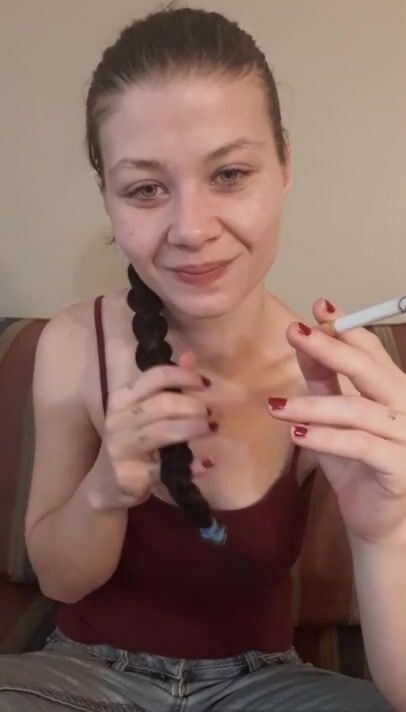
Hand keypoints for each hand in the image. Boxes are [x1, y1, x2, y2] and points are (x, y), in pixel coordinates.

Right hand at [98, 351, 214, 509]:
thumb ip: (168, 384)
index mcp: (123, 398)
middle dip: (192, 406)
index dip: (184, 376)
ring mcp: (122, 447)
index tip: (205, 384)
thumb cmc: (131, 442)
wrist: (105, 484)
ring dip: (193, 428)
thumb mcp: (144, 411)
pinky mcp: (130, 474)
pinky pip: (165, 467)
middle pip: (163, 404)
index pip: (156, 377)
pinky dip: (190, 466)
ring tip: (211, 428)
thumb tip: (190, 355)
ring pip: (163, 432)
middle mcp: (119, 419)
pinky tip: (206, 463)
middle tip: (210, 413)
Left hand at [268, 298, 405, 544]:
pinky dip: (324, 438)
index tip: (319, 307)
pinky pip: (359, 445)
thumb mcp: (333, 415)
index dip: (346, 327)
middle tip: (297, 333)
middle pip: (370, 371)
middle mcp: (405, 406)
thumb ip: (323, 379)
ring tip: (276, 405)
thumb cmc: (356, 462)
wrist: (377, 517)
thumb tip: (303, 340)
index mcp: (393, 388)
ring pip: (358, 410)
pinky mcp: (398, 466)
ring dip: (313, 405)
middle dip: (331, 349)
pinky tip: (296, 435)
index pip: (371, 350)